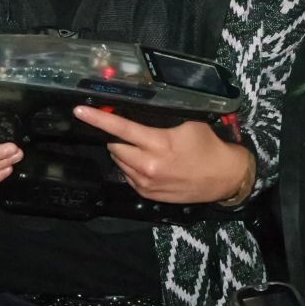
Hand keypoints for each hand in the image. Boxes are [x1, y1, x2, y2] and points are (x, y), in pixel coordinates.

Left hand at [69, 108, 253, 203]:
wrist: (224, 177)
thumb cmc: (208, 146)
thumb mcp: (188, 124)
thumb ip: (160, 119)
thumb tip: (136, 111)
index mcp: (159, 144)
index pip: (121, 128)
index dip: (98, 119)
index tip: (79, 111)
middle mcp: (148, 166)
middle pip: (114, 146)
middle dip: (116, 136)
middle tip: (129, 131)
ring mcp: (146, 183)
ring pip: (119, 161)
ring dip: (124, 151)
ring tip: (143, 147)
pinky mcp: (147, 194)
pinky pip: (127, 175)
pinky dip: (131, 166)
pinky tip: (147, 162)